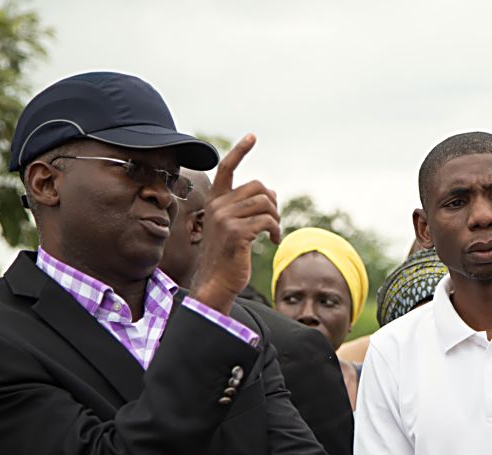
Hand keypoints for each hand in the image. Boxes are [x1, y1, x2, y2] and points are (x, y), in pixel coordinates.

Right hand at [190, 133, 280, 313]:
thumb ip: (248, 207)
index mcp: (214, 201)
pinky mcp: (236, 232)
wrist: (216, 282)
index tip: (253, 136)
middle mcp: (217, 206)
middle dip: (272, 202)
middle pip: (258, 187)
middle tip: (274, 221)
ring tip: (273, 232)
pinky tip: (273, 241)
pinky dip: (275, 230)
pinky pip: (267, 220)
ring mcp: (225, 218)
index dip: (240, 151)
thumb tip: (272, 192)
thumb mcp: (235, 227)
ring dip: (276, 219)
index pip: (226, 168)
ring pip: (265, 203)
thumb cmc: (227, 256)